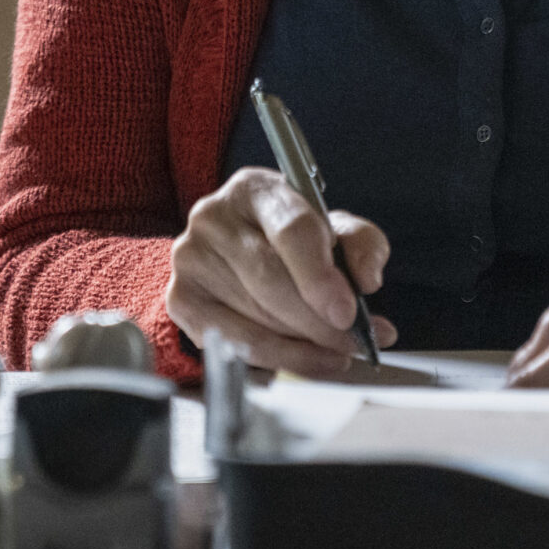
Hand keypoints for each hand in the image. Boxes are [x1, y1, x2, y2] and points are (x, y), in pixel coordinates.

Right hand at [165, 167, 396, 376]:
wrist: (236, 251)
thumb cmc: (290, 238)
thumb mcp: (333, 228)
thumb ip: (361, 244)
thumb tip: (367, 279)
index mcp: (255, 188)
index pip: (290, 230)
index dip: (320, 275)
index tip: (348, 312)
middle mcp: (213, 217)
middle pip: (271, 279)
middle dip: (318, 320)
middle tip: (354, 341)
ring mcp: (190, 259)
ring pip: (255, 316)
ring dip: (304, 343)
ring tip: (340, 352)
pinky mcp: (181, 300)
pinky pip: (235, 343)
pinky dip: (280, 359)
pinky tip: (309, 359)